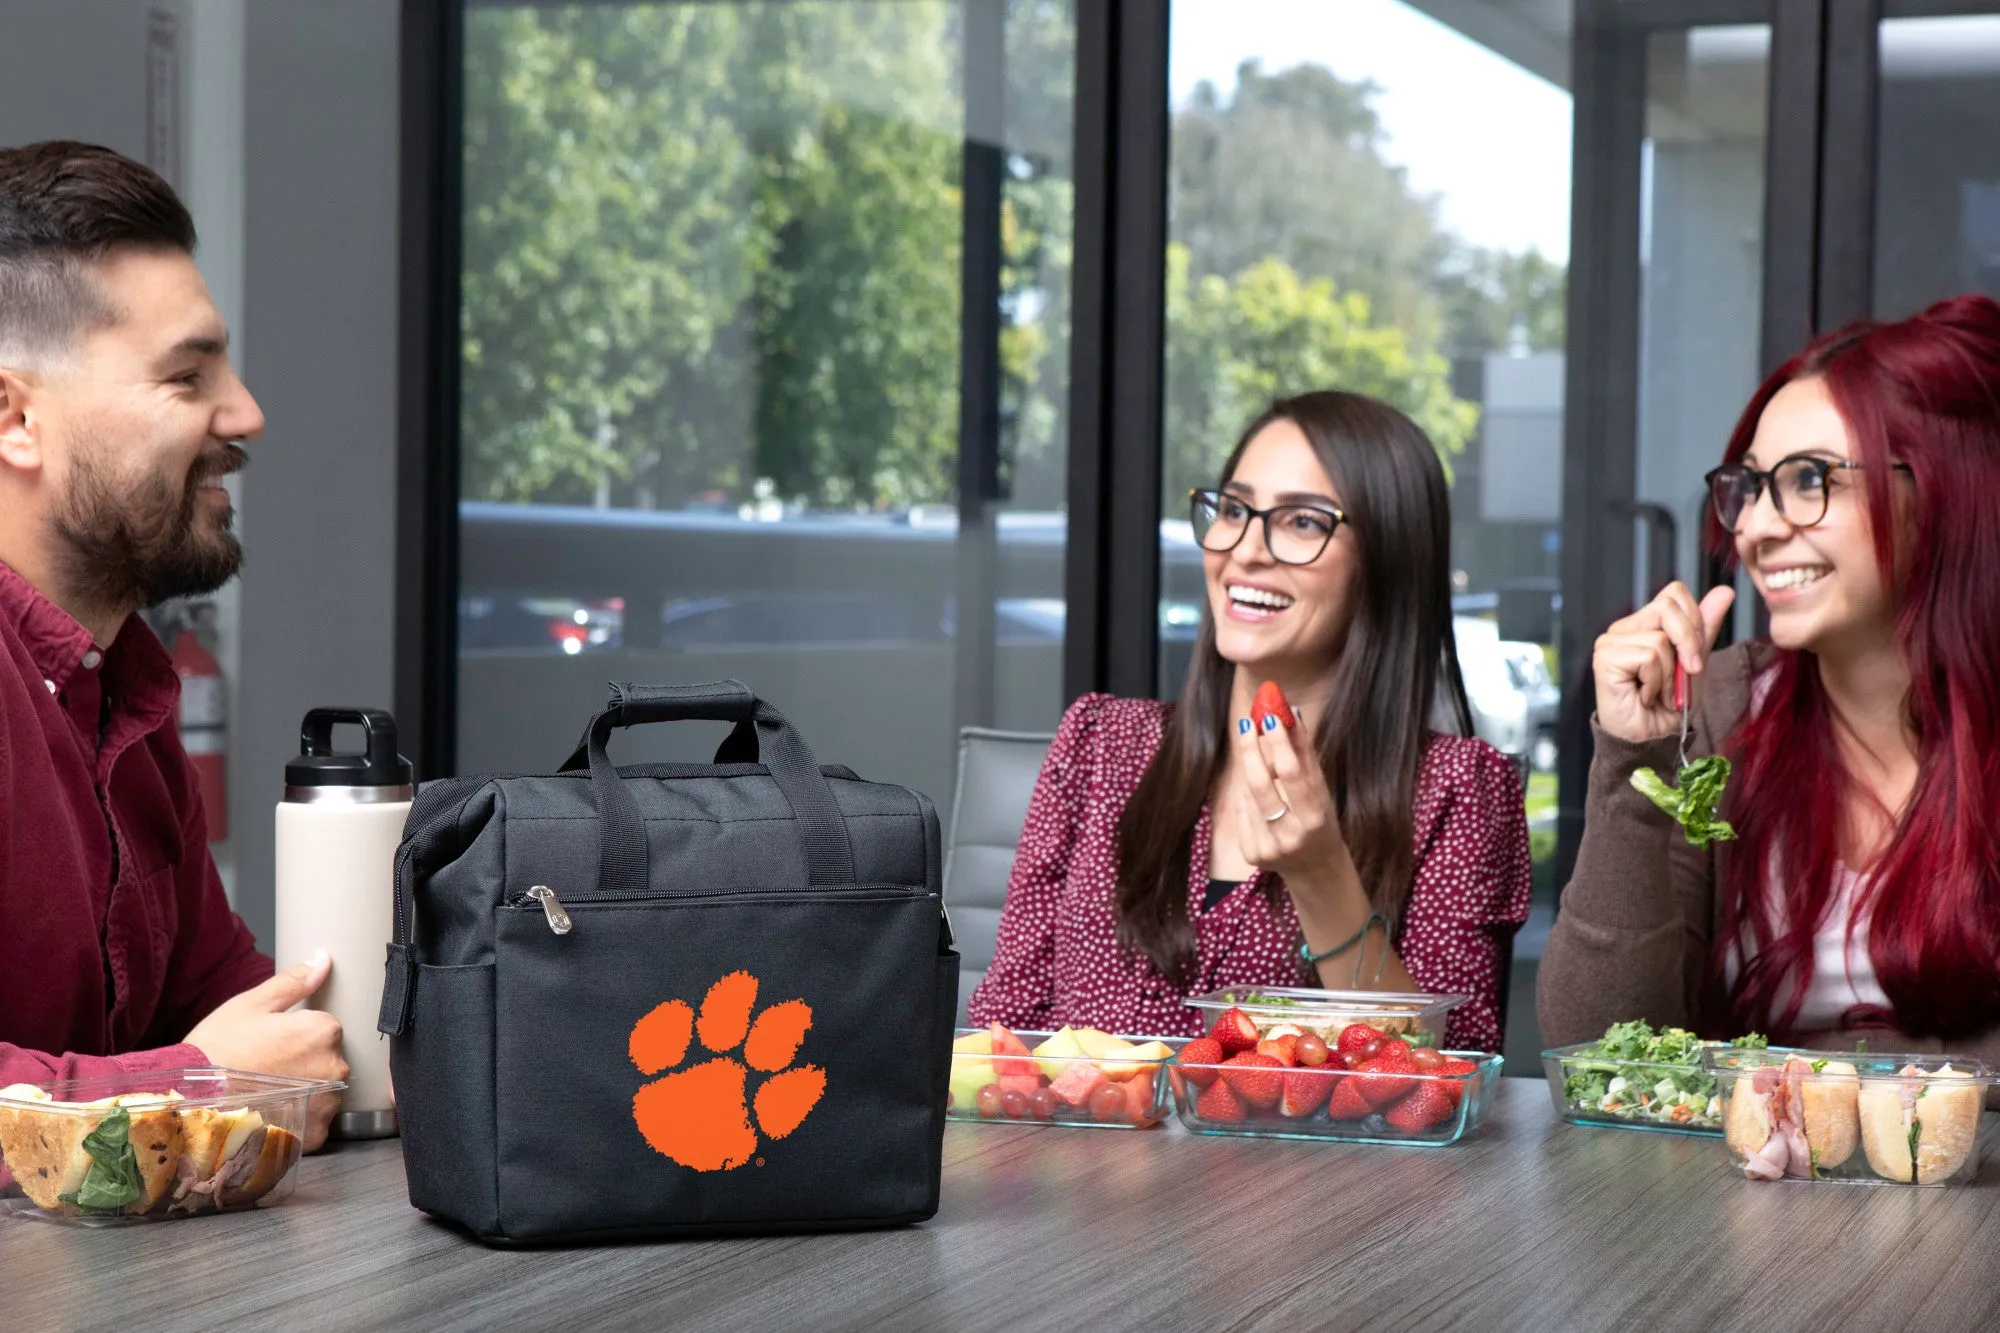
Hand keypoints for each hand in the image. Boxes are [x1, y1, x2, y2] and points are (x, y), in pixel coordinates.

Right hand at [184, 953, 347, 1151]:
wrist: (189, 1104)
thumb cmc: (217, 1051)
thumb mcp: (251, 1005)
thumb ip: (294, 982)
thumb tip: (323, 959)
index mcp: (323, 1031)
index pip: (326, 1026)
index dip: (297, 1033)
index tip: (272, 1042)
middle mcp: (335, 1067)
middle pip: (328, 1058)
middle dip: (305, 1061)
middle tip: (265, 1067)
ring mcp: (327, 1104)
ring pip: (324, 1090)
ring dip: (304, 1091)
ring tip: (265, 1092)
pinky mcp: (315, 1134)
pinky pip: (315, 1121)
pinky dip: (298, 1118)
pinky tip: (270, 1113)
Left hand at [1234, 704, 1348, 891]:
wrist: (1315, 868)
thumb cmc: (1320, 820)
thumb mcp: (1320, 791)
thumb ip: (1304, 755)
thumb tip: (1291, 713)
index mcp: (1314, 818)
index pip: (1291, 774)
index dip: (1278, 744)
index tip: (1269, 717)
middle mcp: (1290, 835)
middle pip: (1261, 784)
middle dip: (1251, 750)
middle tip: (1246, 723)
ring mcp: (1268, 848)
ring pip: (1248, 795)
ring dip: (1252, 773)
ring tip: (1262, 765)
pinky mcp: (1251, 854)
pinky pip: (1242, 811)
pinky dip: (1248, 798)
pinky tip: (1260, 800)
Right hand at [1592, 582, 1735, 744]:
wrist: (1653, 739)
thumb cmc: (1670, 706)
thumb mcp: (1695, 662)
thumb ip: (1704, 627)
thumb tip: (1723, 591)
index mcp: (1643, 624)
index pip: (1673, 594)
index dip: (1693, 620)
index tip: (1696, 655)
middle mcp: (1623, 628)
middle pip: (1667, 607)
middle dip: (1689, 642)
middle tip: (1688, 672)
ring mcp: (1610, 642)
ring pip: (1659, 639)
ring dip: (1670, 674)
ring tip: (1659, 692)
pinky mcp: (1605, 658)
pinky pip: (1648, 657)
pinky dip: (1656, 681)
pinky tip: (1644, 695)